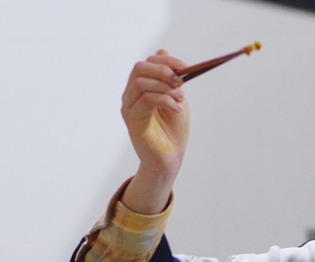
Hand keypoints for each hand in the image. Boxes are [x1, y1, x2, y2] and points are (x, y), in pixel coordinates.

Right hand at [119, 50, 189, 212]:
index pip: (146, 64)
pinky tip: (177, 109)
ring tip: (180, 100)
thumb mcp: (176, 98)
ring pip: (142, 83)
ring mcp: (129, 107)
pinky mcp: (132, 120)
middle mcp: (130, 95)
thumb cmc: (173, 130)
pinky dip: (165, 101)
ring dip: (165, 88)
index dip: (165, 62)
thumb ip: (170, 78)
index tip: (185, 67)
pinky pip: (146, 100)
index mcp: (141, 88)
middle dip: (163, 71)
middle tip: (181, 81)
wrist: (171, 157)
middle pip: (139, 69)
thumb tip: (163, 52)